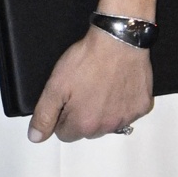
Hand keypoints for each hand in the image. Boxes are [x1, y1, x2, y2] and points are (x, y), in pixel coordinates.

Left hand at [27, 25, 152, 142]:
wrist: (118, 39)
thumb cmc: (87, 59)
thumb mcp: (56, 84)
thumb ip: (44, 114)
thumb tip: (35, 137)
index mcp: (84, 124)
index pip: (65, 133)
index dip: (62, 115)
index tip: (67, 97)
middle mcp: (107, 126)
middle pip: (88, 130)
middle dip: (83, 114)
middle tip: (83, 88)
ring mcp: (127, 117)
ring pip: (109, 122)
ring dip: (104, 110)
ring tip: (101, 84)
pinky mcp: (142, 105)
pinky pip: (129, 111)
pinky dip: (123, 102)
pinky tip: (118, 84)